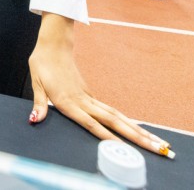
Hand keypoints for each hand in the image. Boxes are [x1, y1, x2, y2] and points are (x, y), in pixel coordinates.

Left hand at [29, 14, 169, 155]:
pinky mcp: (90, 95)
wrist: (54, 44)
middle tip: (158, 148)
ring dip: (137, 130)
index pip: (90, 123)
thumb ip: (39, 104)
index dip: (106, 136)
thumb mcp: (35, 82)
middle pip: (113, 121)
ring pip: (117, 117)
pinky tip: (136, 130)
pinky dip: (125, 122)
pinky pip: (111, 112)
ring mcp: (89, 98)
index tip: (122, 149)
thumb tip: (35, 120)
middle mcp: (83, 101)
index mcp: (68, 101)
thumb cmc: (42, 63)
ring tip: (156, 143)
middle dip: (135, 137)